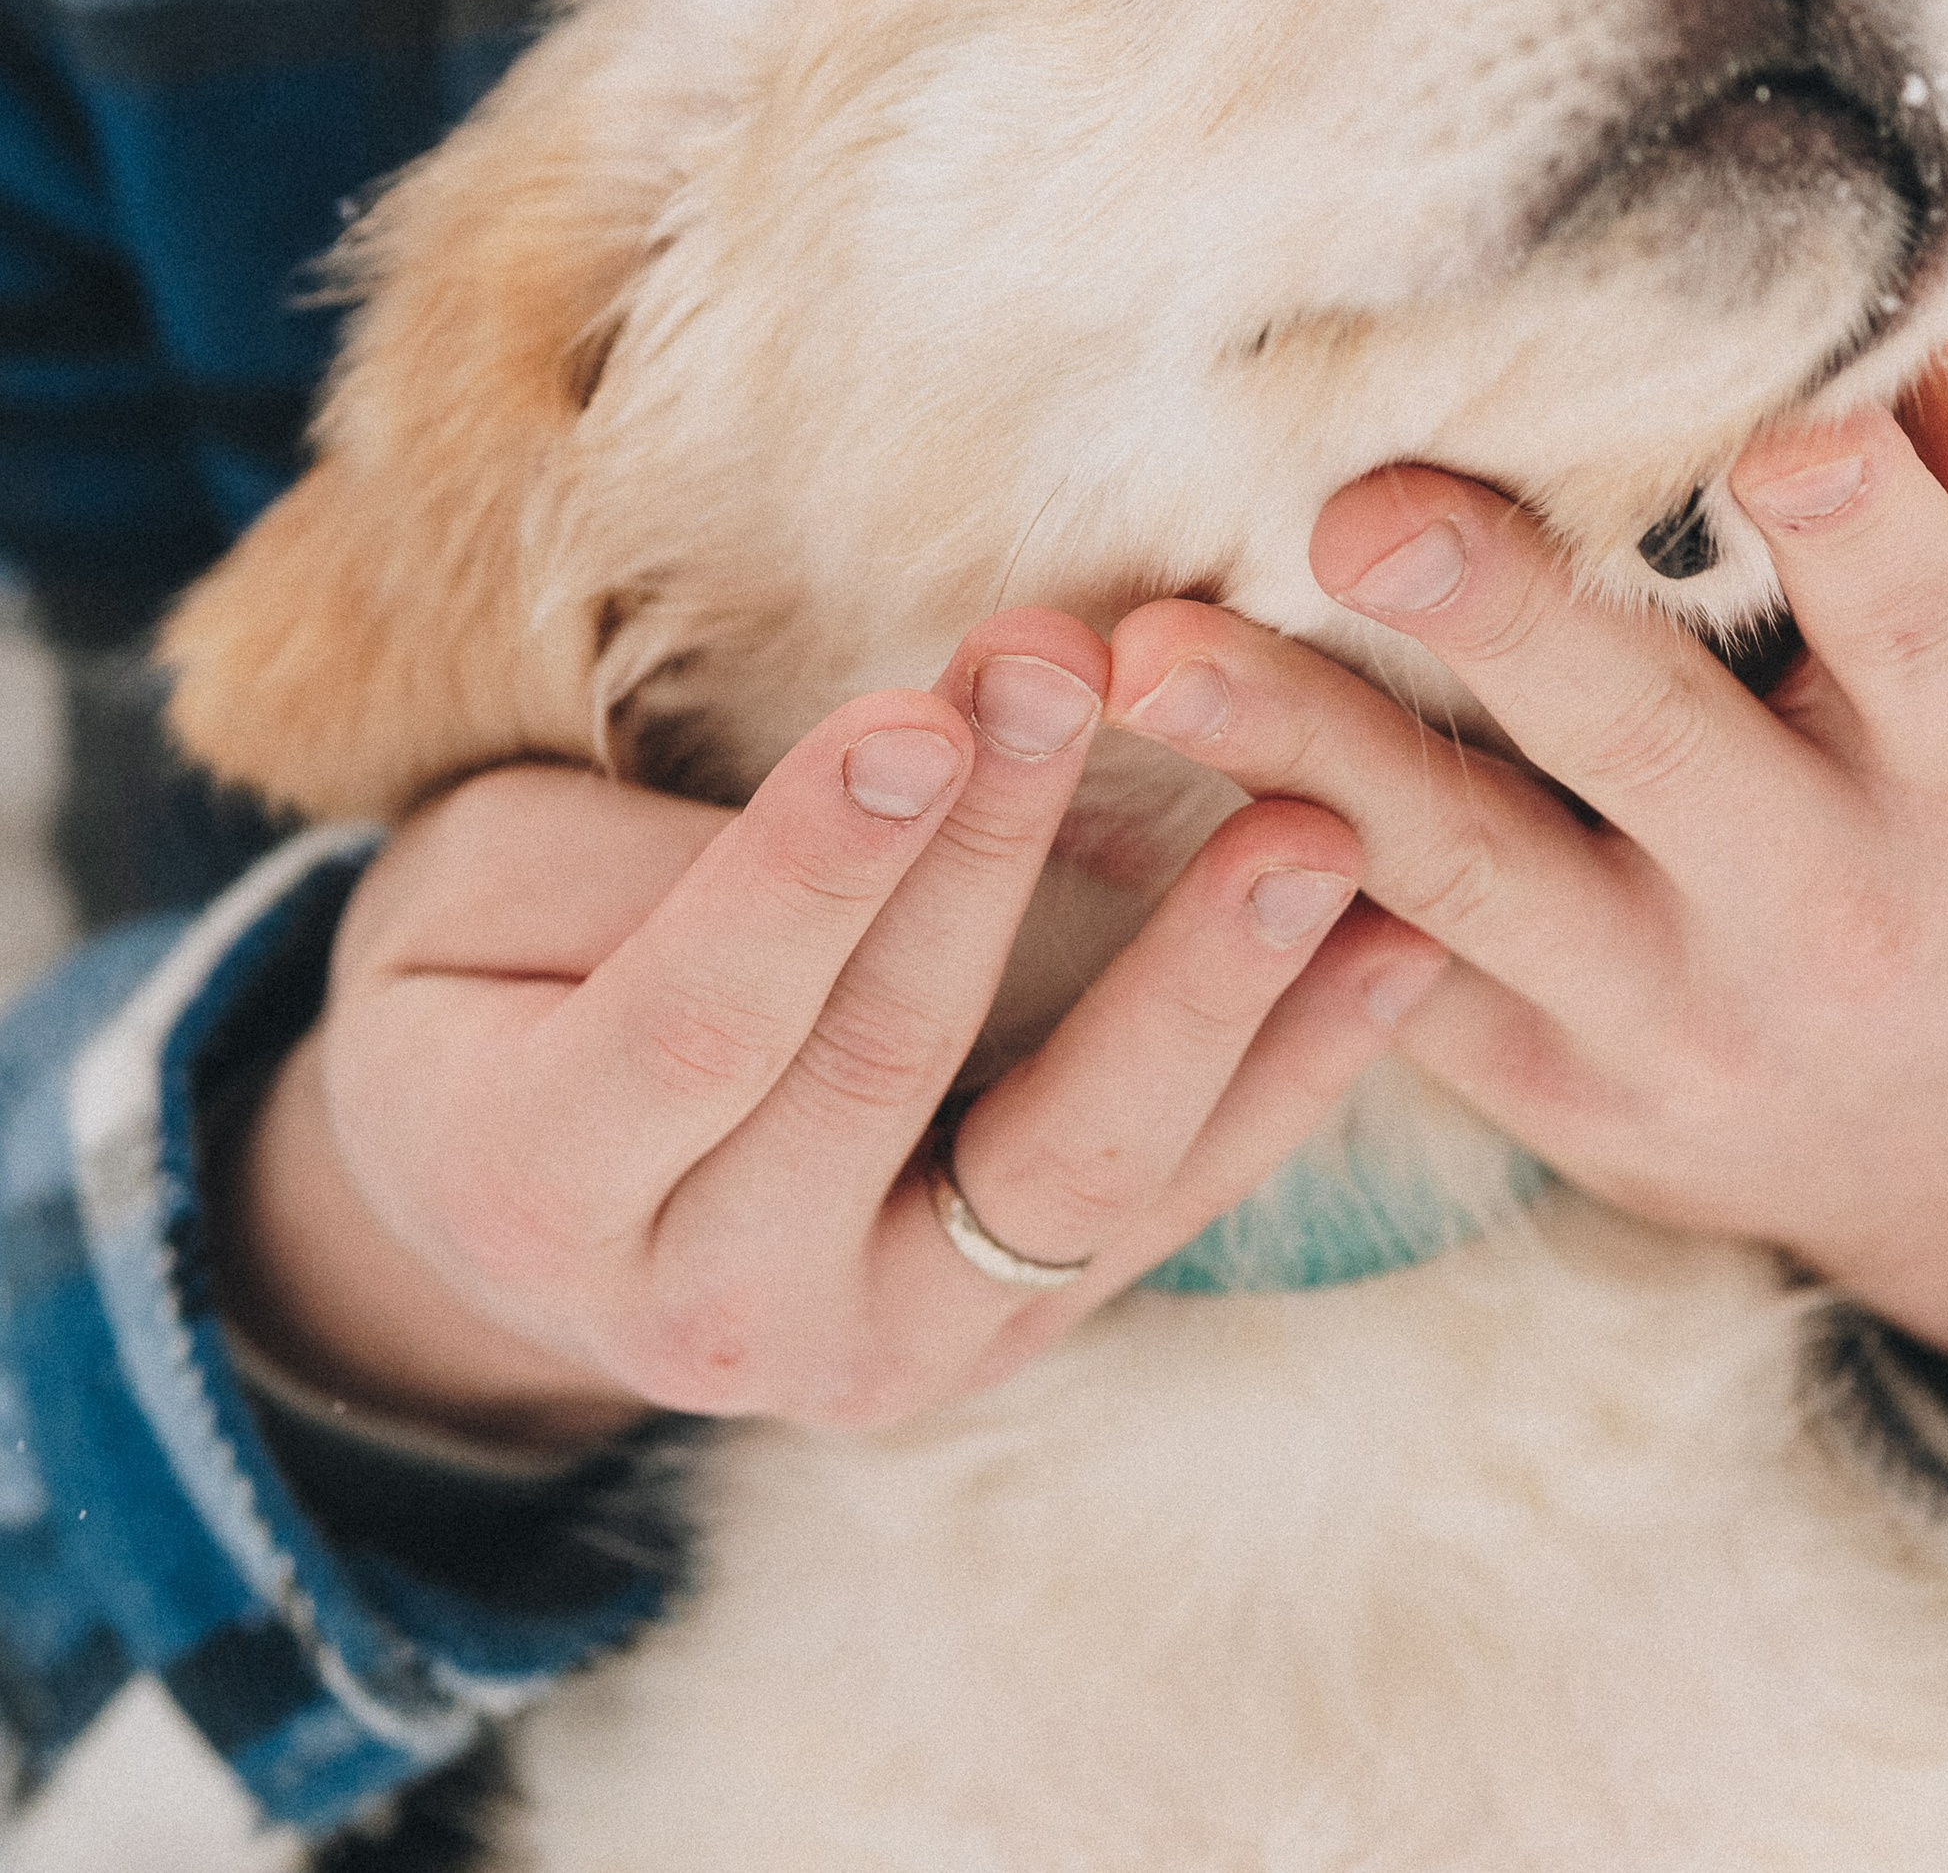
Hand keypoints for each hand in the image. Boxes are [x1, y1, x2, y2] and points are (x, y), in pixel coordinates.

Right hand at [211, 610, 1444, 1443]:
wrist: (508, 1219)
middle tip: (1086, 670)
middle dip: (993, 853)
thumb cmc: (489, 989)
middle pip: (882, 1068)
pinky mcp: (1006, 1336)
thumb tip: (890, 768)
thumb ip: (643, 863)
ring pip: (1063, 1180)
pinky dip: (1289, 1083)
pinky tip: (1394, 949)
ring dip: (1200, 997)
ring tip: (1315, 841)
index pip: (703, 1015)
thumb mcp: (481, 897)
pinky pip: (1162, 1212)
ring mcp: (876, 1348)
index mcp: (542, 1185)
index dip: (819, 865)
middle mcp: (709, 1309)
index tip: (929, 709)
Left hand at [1105, 331, 1947, 1361]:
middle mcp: (1834, 900)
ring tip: (1145, 656)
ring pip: (1467, 876)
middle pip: (1649, 748)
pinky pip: (1395, 988)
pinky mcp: (1561, 1088)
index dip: (1855, 528)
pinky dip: (1260, 899)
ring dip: (1299, 757)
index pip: (1922, 624)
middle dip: (1502, 624)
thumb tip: (1933, 357)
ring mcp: (1681, 1014)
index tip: (1767, 429)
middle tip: (1359, 509)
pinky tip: (1119, 797)